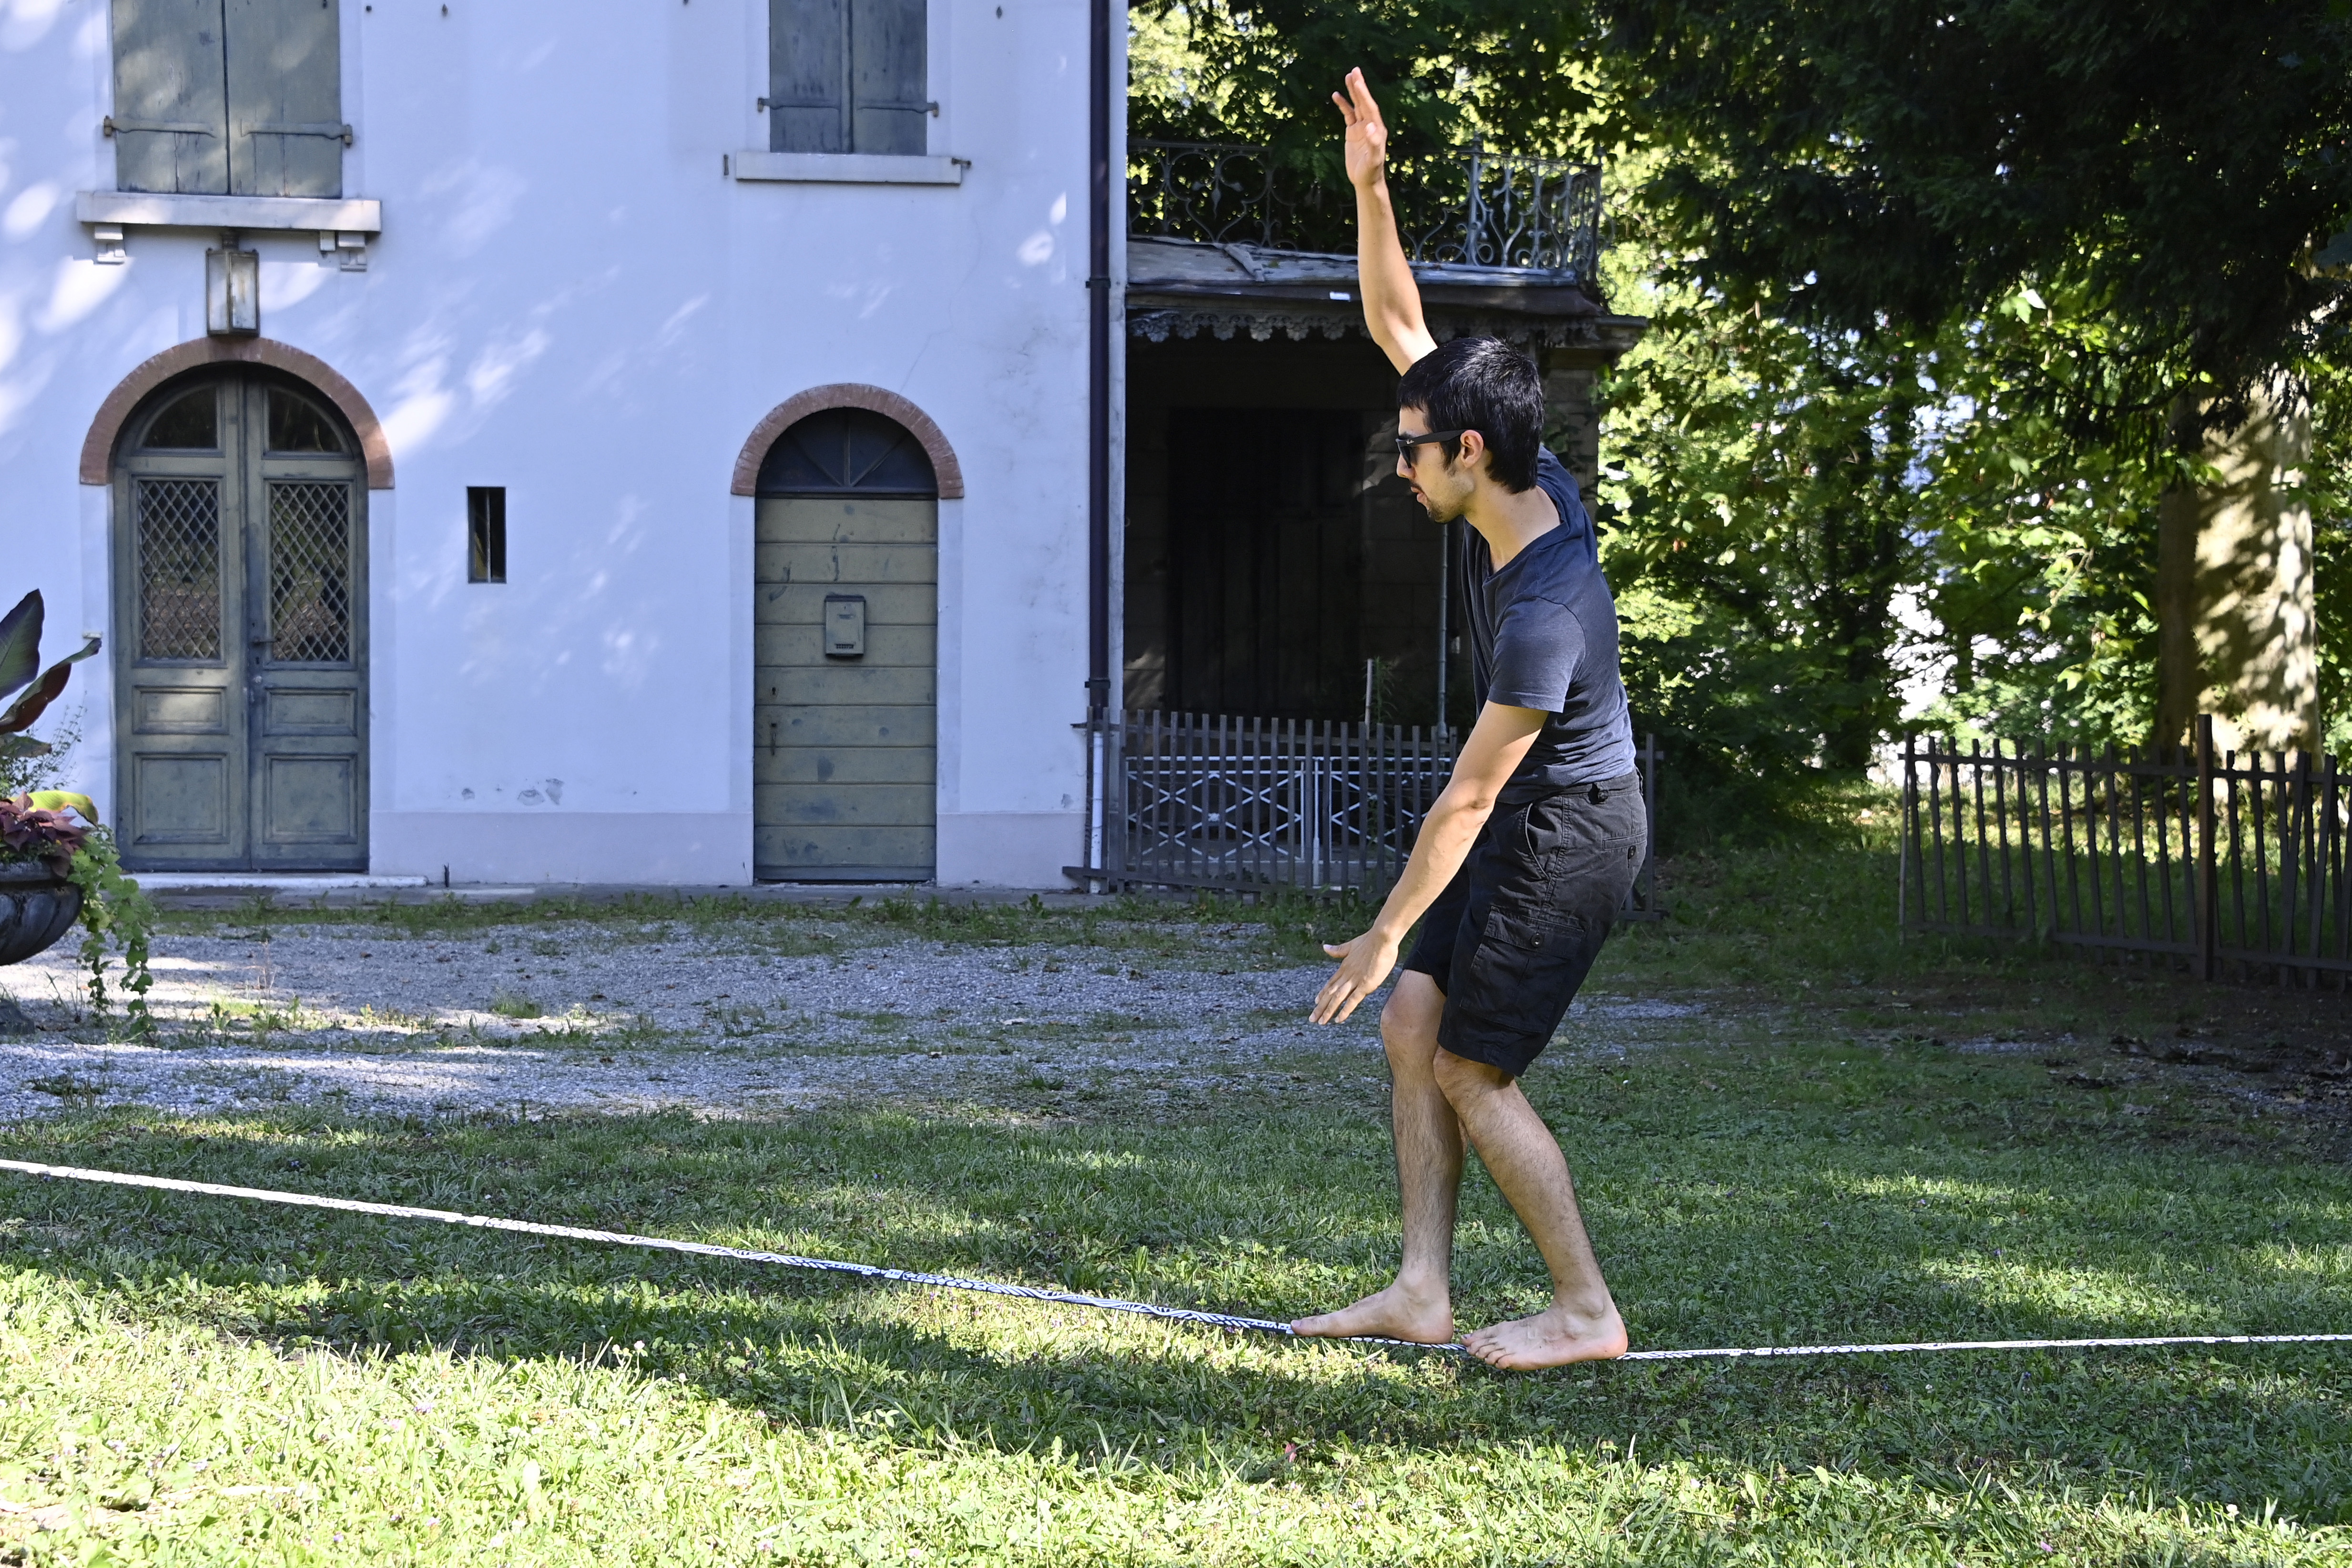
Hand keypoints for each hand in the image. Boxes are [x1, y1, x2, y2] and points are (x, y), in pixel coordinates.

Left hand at [1311, 928, 1399, 1024]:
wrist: (1382, 937)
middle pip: (1330, 993)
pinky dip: (1344, 1010)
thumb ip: (1338, 950)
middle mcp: (1346, 975)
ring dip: (1328, 1011)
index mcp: (1344, 967)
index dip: (1322, 993)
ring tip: (1320, 1022)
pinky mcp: (1365, 985)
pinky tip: (1338, 1019)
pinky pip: (1352, 1000)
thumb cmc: (1371, 940)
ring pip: (1337, 999)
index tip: (1316, 1001)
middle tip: (1312, 1018)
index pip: (1330, 983)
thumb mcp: (1351, 945)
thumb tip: (1324, 947)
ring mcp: (1355, 980)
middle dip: (1320, 1007)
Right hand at [1331, 67, 1387, 191]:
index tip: (1358, 81)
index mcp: (1377, 128)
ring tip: (1348, 76)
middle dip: (1359, 86)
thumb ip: (1373, 143)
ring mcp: (1361, 127)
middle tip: (1354, 70)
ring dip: (1353, 91)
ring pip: (1357, 105)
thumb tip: (1370, 126)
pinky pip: (1348, 114)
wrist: (1366, 180)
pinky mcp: (1353, 132)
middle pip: (1364, 102)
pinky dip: (1343, 105)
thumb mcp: (1373, 160)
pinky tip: (1336, 95)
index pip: (1369, 107)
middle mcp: (1371, 124)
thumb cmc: (1370, 171)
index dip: (1364, 94)